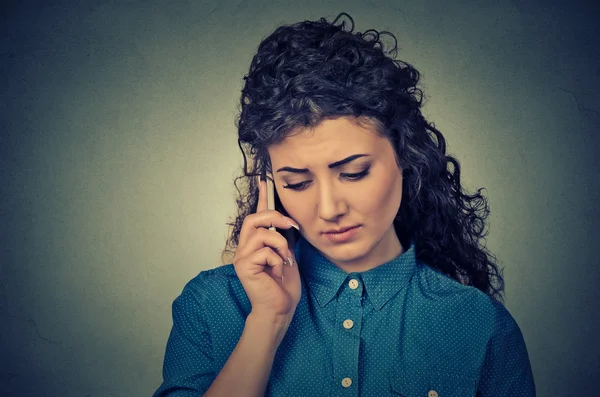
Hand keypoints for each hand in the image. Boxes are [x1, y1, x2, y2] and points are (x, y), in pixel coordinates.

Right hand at [232, 176, 301, 318]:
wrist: (279, 309)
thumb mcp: (287, 256)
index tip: (264, 179)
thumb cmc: (283, 286)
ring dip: (280, 245)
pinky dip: (277, 259)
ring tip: (284, 261)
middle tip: (291, 226)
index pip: (256, 215)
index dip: (262, 197)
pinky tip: (277, 272)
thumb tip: (286, 222)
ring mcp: (242, 257)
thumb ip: (282, 239)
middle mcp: (244, 248)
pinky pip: (265, 250)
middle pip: (254, 218)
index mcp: (255, 244)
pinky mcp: (244, 266)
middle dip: (275, 218)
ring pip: (262, 233)